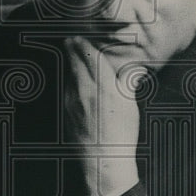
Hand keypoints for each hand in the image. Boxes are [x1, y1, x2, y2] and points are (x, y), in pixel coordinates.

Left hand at [64, 36, 139, 195]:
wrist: (103, 159)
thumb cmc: (122, 133)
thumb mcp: (130, 105)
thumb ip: (126, 83)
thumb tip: (130, 70)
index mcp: (103, 85)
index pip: (91, 57)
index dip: (84, 44)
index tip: (81, 35)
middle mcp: (85, 89)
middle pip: (76, 61)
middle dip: (72, 47)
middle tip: (70, 37)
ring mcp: (72, 100)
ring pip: (69, 73)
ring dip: (69, 61)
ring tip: (69, 50)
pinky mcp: (66, 111)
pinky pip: (65, 88)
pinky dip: (67, 78)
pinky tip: (70, 76)